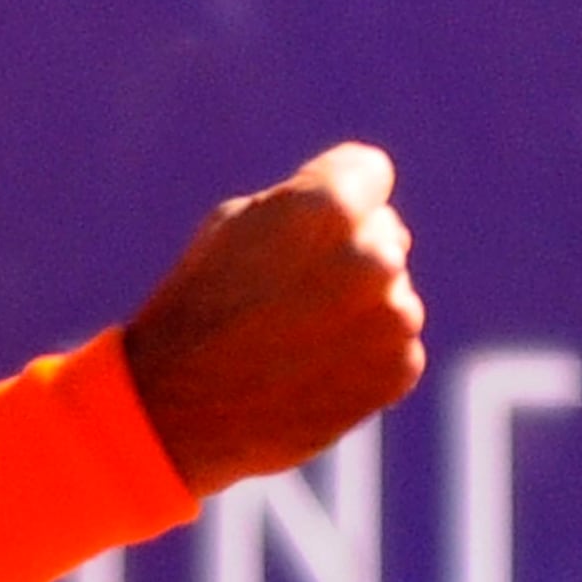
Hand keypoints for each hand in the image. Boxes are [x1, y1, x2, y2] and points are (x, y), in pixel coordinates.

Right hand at [117, 143, 427, 493]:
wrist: (182, 410)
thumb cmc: (199, 306)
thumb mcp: (235, 225)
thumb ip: (305, 207)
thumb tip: (367, 219)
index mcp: (327, 206)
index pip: (369, 171)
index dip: (336, 192)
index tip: (307, 224)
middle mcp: (372, 258)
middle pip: (384, 233)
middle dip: (346, 253)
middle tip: (290, 292)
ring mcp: (392, 318)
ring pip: (392, 293)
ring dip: (359, 308)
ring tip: (296, 337)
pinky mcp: (399, 369)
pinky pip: (394, 345)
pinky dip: (364, 357)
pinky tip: (312, 369)